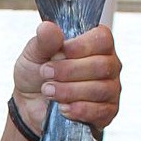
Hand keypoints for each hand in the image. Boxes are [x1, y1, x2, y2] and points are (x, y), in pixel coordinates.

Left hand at [13, 20, 121, 135]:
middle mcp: (108, 65)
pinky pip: (100, 111)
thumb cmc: (38, 74)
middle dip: (69, 71)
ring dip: (69, 91)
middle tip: (45, 74)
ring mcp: (110, 89)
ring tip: (48, 91)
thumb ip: (43, 41)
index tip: (61, 51)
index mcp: (95, 44)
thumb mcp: (33, 54)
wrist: (30, 104)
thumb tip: (48, 27)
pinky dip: (78, 110)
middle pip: (102, 65)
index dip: (82, 46)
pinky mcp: (107, 112)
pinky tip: (62, 108)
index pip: (103, 38)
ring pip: (100, 89)